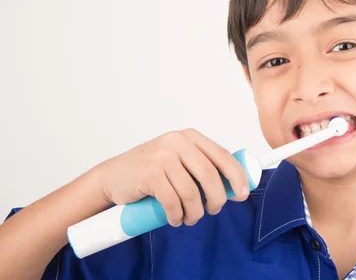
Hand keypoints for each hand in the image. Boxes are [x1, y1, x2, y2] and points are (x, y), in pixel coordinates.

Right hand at [95, 129, 249, 226]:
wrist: (111, 177)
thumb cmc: (150, 172)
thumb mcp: (178, 159)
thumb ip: (200, 165)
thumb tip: (233, 184)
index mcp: (190, 137)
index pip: (223, 156)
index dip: (237, 177)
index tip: (242, 194)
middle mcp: (178, 142)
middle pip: (210, 175)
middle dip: (217, 199)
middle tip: (213, 211)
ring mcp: (163, 156)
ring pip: (192, 192)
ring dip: (195, 212)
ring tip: (190, 218)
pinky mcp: (150, 174)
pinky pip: (173, 201)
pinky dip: (177, 215)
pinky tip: (175, 219)